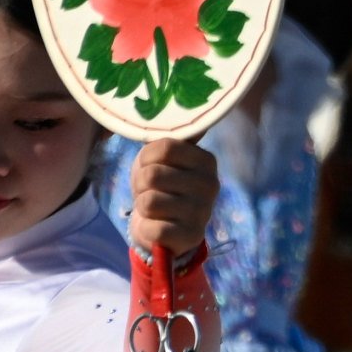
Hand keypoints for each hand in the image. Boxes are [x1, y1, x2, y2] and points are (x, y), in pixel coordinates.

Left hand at [128, 135, 219, 265]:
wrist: (162, 227)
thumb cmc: (159, 185)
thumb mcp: (161, 158)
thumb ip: (167, 139)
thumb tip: (177, 116)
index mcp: (206, 160)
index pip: (166, 147)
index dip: (147, 157)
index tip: (153, 165)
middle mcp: (211, 184)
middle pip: (153, 174)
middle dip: (141, 183)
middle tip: (152, 190)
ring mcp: (203, 211)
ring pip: (149, 201)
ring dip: (143, 205)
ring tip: (154, 207)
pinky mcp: (191, 236)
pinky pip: (152, 227)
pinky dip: (146, 227)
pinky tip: (158, 226)